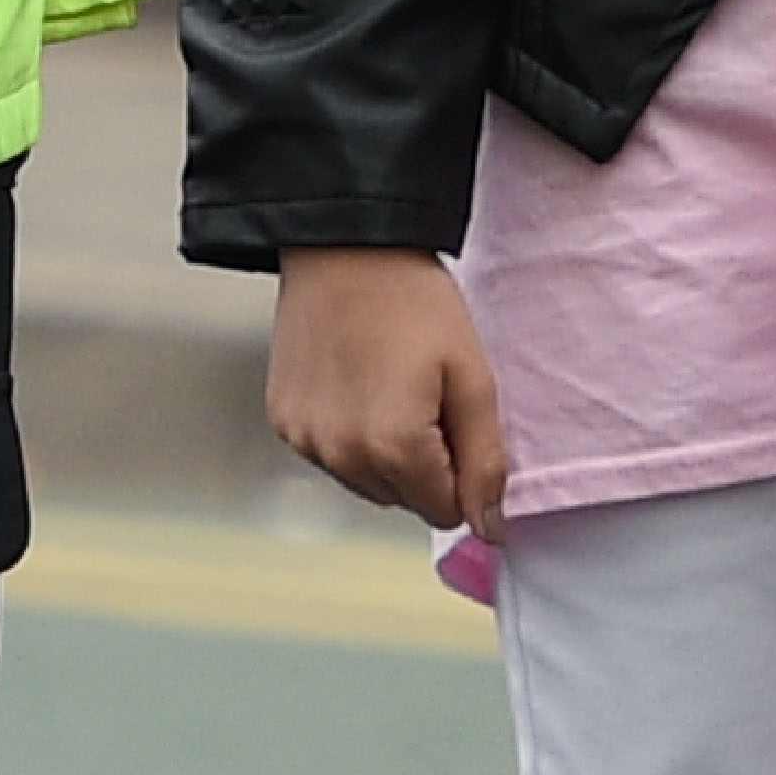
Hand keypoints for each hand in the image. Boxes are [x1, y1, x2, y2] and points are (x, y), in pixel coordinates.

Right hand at [265, 245, 503, 530]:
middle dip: (424, 464)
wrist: (344, 243)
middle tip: (424, 393)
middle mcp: (342, 456)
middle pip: (404, 501)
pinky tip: (356, 382)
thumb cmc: (414, 301)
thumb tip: (491, 531)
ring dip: (384, 453)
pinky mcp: (284, 422)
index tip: (455, 416)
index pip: (446, 512)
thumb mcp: (472, 376)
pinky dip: (348, 434)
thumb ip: (485, 462)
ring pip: (366, 484)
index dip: (462, 469)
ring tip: (388, 384)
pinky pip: (331, 456)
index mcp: (395, 448)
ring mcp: (306, 440)